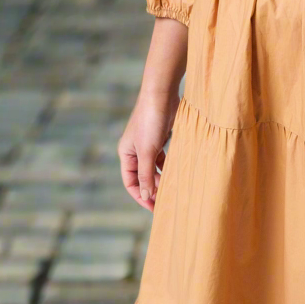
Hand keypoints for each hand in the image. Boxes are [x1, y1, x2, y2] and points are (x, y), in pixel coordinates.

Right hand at [118, 88, 179, 211]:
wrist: (162, 95)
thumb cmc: (151, 121)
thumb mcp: (147, 152)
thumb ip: (147, 175)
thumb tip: (146, 196)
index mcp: (126, 153)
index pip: (130, 182)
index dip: (141, 196)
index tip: (155, 208)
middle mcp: (134, 151)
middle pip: (143, 178)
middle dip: (154, 189)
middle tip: (169, 202)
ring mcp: (147, 146)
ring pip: (155, 170)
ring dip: (163, 180)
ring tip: (175, 190)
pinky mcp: (160, 140)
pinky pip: (164, 161)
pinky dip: (169, 169)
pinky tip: (178, 175)